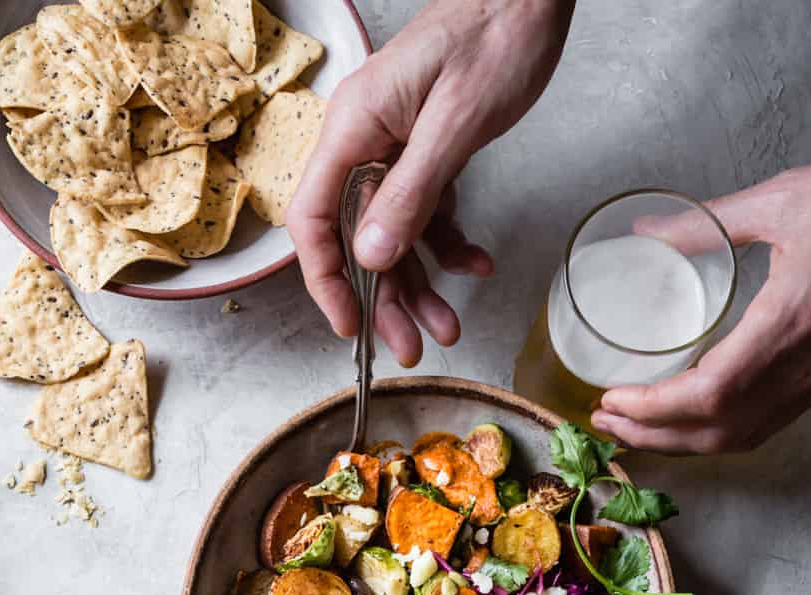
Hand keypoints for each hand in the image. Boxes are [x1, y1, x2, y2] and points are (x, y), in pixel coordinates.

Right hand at [287, 0, 573, 365]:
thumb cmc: (496, 31)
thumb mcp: (455, 121)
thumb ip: (409, 193)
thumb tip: (370, 257)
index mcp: (355, 127)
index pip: (313, 219)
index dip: (325, 280)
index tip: (349, 325)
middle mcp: (367, 141)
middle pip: (356, 240)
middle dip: (382, 299)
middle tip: (406, 346)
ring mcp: (396, 147)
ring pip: (393, 236)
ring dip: (419, 285)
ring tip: (446, 326)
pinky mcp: (428, 150)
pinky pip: (427, 213)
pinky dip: (449, 244)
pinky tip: (474, 265)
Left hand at [592, 162, 810, 453]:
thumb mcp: (783, 200)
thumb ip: (708, 222)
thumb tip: (646, 233)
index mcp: (791, 318)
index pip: (709, 391)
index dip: (654, 408)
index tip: (612, 399)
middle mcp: (805, 363)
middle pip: (717, 429)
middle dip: (653, 435)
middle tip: (606, 421)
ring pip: (740, 437)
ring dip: (681, 442)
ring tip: (635, 426)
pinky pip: (763, 426)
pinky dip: (717, 435)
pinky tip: (689, 420)